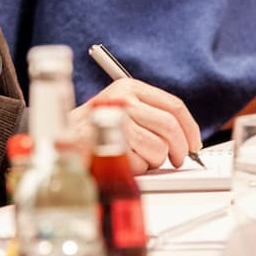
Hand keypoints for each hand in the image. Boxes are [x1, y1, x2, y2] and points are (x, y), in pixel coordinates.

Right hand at [72, 78, 202, 172]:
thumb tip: (186, 135)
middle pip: (170, 127)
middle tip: (177, 160)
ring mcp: (117, 121)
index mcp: (129, 87)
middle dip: (180, 149)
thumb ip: (150, 114)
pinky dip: (137, 168)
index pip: (174, 106)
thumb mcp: (121, 109)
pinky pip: (141, 163)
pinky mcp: (111, 143)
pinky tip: (123, 161)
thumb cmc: (93, 129)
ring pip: (159, 148)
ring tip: (138, 158)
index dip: (190, 129)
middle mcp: (123, 100)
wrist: (61, 141)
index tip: (194, 144)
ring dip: (154, 161)